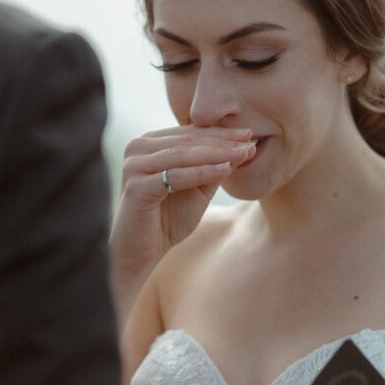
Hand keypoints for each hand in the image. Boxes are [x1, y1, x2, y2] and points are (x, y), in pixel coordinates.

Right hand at [111, 124, 254, 280]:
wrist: (141, 253)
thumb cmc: (168, 221)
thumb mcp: (198, 189)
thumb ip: (215, 167)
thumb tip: (245, 146)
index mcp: (149, 144)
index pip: (189, 133)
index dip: (220, 132)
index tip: (249, 133)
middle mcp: (137, 148)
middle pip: (187, 140)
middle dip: (222, 141)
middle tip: (250, 140)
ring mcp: (134, 166)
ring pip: (183, 155)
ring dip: (217, 153)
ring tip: (244, 152)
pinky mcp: (136, 186)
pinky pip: (176, 176)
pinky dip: (202, 172)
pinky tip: (225, 169)